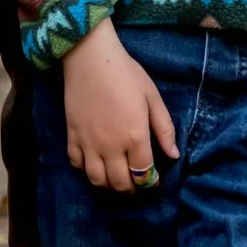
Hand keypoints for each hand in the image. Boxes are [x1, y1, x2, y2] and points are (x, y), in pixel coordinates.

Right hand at [60, 21, 177, 192]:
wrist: (90, 58)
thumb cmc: (126, 74)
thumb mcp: (152, 97)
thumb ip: (164, 128)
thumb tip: (174, 155)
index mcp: (134, 137)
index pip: (144, 174)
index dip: (151, 183)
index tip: (154, 181)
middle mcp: (111, 147)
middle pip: (120, 183)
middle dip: (131, 188)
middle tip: (137, 182)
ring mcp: (89, 144)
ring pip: (97, 180)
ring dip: (109, 185)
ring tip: (117, 177)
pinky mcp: (72, 137)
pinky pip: (76, 165)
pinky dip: (86, 170)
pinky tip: (95, 163)